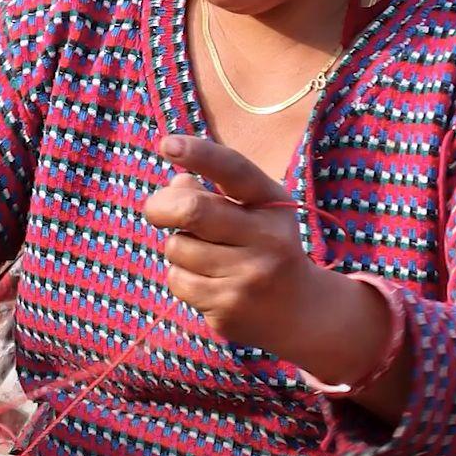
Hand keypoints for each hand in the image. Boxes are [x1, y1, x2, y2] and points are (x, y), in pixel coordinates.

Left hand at [144, 134, 326, 359]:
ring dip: (176, 246)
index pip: (233, 170)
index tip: (167, 144)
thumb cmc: (264, 246)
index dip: (199, 154)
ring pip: (177, 247)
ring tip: (202, 255)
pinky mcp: (229, 308)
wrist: (300, 311)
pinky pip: (177, 280)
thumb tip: (176, 185)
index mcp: (272, 203)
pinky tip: (206, 281)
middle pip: (192, 210)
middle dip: (160, 207)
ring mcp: (249, 276)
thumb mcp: (253, 211)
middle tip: (155, 211)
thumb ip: (214, 193)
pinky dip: (179, 276)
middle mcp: (267, 238)